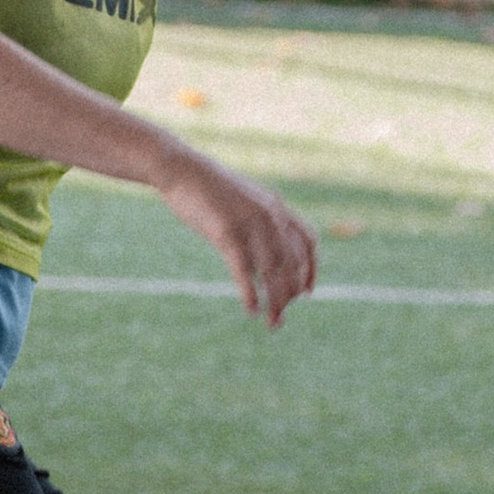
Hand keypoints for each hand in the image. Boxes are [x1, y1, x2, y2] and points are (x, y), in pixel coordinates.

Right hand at [159, 147, 318, 326]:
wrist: (182, 170)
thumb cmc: (208, 188)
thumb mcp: (243, 200)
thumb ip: (258, 219)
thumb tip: (263, 246)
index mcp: (277, 207)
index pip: (308, 242)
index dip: (311, 270)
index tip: (307, 293)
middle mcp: (270, 216)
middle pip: (292, 264)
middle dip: (290, 295)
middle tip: (280, 318)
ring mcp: (250, 224)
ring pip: (272, 272)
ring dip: (275, 302)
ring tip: (272, 323)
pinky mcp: (227, 233)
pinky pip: (244, 270)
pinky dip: (250, 293)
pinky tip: (251, 309)